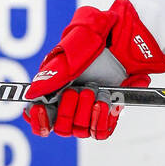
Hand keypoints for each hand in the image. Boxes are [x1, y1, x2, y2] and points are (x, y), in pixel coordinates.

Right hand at [23, 0, 164, 138]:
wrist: (131, 36)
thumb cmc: (100, 34)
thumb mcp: (76, 46)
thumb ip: (55, 70)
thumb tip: (33, 93)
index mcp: (55, 85)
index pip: (39, 114)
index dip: (39, 118)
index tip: (42, 108)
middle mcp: (70, 100)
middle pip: (61, 126)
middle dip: (69, 111)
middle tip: (82, 91)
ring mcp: (90, 107)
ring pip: (80, 130)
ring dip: (88, 114)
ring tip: (99, 93)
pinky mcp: (109, 112)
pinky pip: (101, 131)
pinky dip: (104, 119)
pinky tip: (108, 103)